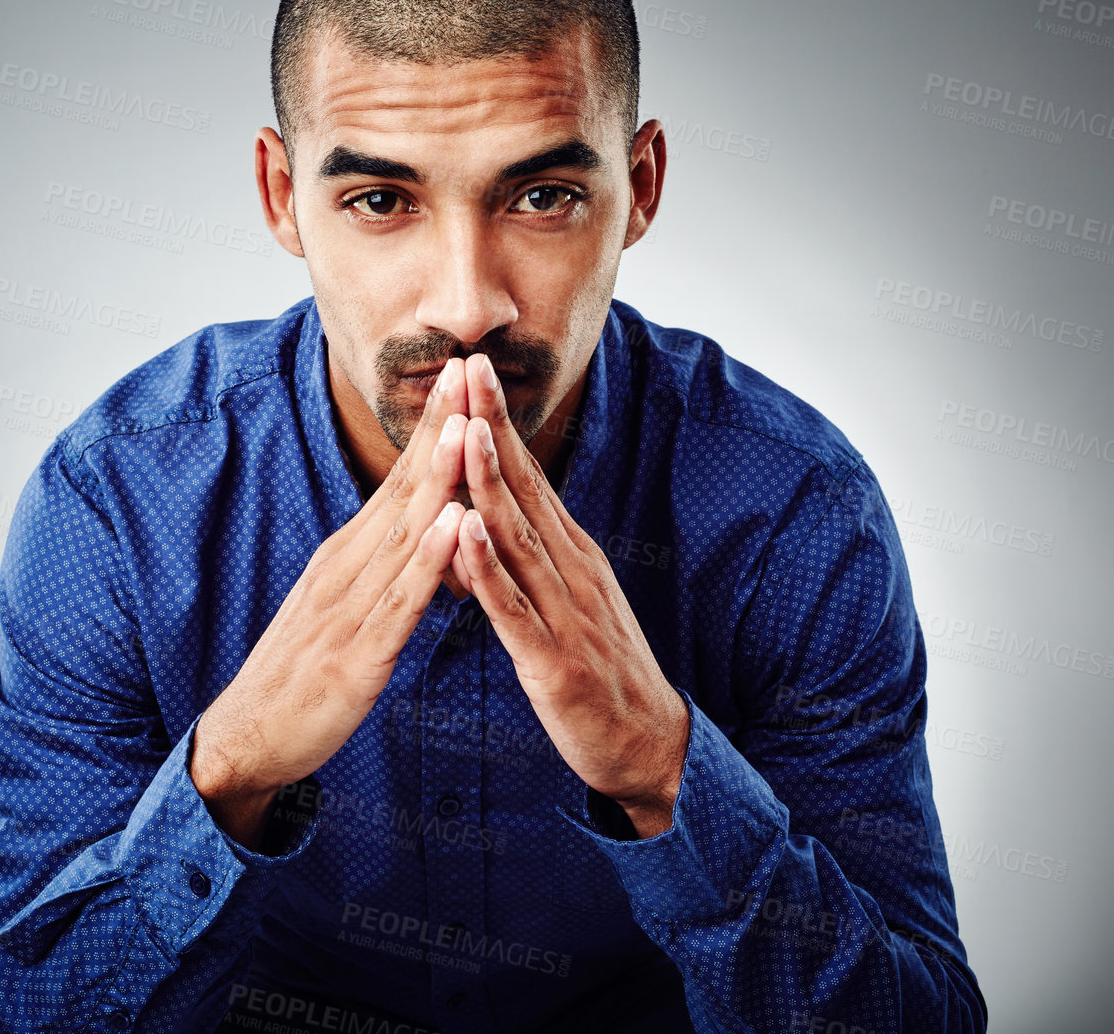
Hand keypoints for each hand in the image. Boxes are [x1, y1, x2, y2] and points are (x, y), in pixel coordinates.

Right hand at [190, 359, 472, 846]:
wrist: (249, 737)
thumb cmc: (303, 670)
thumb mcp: (344, 603)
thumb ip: (381, 562)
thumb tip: (418, 518)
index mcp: (350, 555)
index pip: (400, 478)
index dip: (432, 426)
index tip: (460, 372)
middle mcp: (348, 568)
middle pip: (403, 488)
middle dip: (439, 428)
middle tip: (467, 369)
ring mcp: (350, 608)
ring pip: (404, 534)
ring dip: (439, 478)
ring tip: (469, 427)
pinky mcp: (356, 656)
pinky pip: (399, 603)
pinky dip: (428, 562)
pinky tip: (453, 526)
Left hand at [452, 353, 689, 838]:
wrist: (649, 745)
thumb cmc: (600, 672)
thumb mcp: (568, 600)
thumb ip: (533, 557)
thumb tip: (493, 513)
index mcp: (571, 554)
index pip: (529, 475)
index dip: (499, 422)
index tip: (473, 370)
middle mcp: (572, 570)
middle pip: (525, 488)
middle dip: (493, 427)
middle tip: (468, 368)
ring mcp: (566, 613)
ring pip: (519, 538)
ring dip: (489, 483)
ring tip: (463, 431)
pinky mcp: (554, 661)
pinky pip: (515, 609)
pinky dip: (489, 569)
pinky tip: (466, 534)